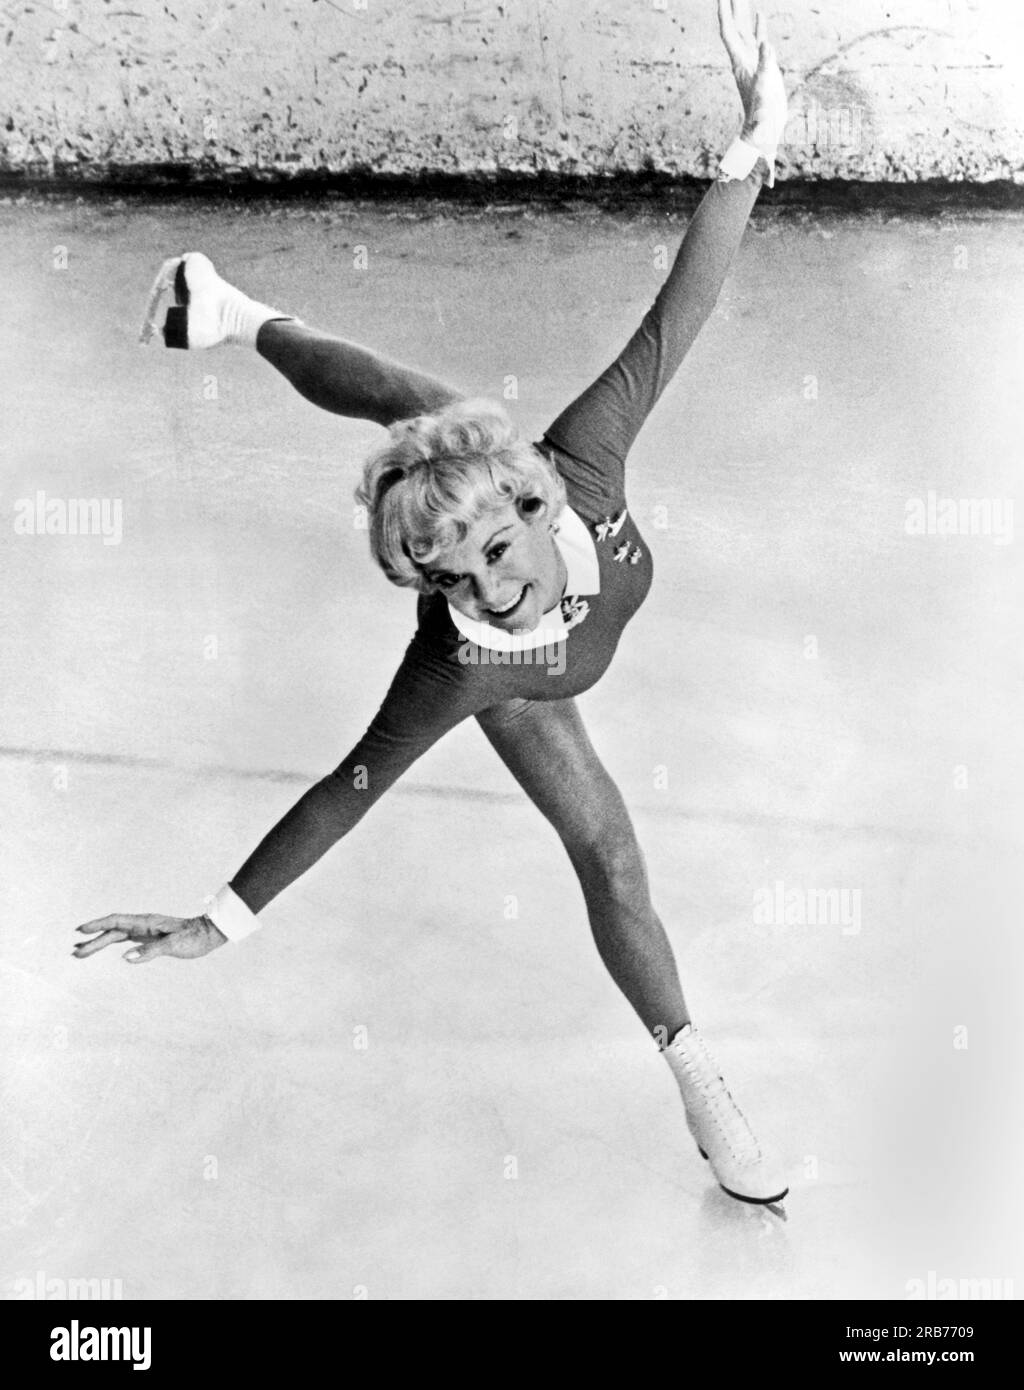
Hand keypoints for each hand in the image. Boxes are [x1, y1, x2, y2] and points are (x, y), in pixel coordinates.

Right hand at [73, 913, 227, 963]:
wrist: (209, 934)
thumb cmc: (194, 938)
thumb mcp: (174, 945)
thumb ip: (150, 951)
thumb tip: (126, 958)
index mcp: (147, 922)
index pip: (116, 921)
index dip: (97, 925)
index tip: (80, 931)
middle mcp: (143, 925)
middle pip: (112, 931)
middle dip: (93, 941)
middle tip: (75, 953)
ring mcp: (145, 931)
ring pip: (116, 936)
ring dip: (99, 943)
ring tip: (80, 953)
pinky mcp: (149, 938)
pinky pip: (126, 940)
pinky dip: (112, 944)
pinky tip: (105, 949)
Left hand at [718, 0, 787, 160]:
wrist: (762, 132)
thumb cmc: (762, 116)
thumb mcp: (765, 89)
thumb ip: (766, 66)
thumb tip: (768, 44)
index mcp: (740, 62)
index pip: (729, 33)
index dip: (725, 14)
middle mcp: (743, 59)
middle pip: (734, 27)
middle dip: (732, 7)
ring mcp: (752, 61)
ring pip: (745, 31)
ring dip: (743, 12)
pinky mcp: (763, 65)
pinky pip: (759, 40)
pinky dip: (759, 26)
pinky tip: (759, 14)